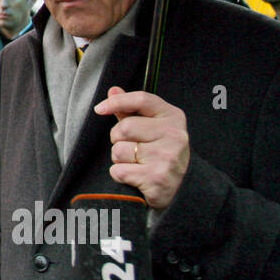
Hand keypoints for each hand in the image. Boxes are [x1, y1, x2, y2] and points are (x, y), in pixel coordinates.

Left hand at [93, 86, 190, 210]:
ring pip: (118, 151)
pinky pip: (119, 171)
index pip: (141, 99)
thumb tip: (113, 91)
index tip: (99, 109)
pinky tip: (136, 177)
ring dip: (119, 159)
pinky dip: (120, 175)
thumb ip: (131, 109)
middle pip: (124, 128)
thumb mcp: (152, 127)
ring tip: (136, 163)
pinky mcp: (157, 179)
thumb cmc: (161, 153)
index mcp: (173, 117)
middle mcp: (174, 135)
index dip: (117, 102)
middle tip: (131, 148)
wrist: (180, 188)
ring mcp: (167, 158)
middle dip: (117, 139)